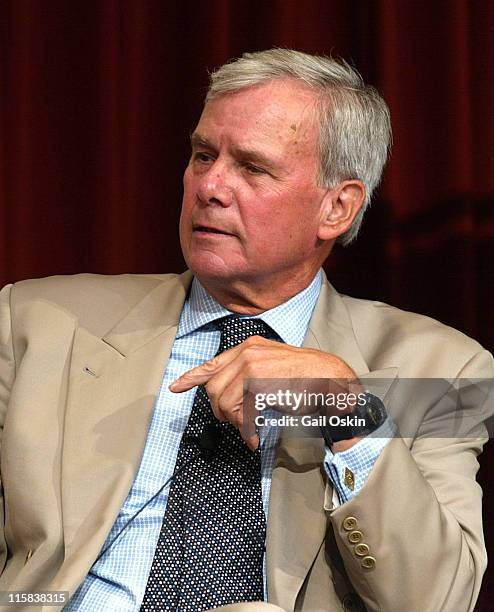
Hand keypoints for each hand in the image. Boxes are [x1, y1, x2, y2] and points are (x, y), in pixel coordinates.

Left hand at [169, 336, 358, 449]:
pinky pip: (242, 415)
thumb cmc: (305, 376)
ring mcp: (253, 368)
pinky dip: (246, 431)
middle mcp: (248, 353)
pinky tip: (253, 438)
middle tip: (235, 423)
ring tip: (247, 428)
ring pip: (224, 402)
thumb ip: (247, 372)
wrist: (331, 379)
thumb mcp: (272, 365)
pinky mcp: (261, 385)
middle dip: (220, 411)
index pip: (212, 363)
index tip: (175, 387)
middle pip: (213, 388)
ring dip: (233, 422)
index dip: (191, 377)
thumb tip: (225, 392)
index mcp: (249, 347)